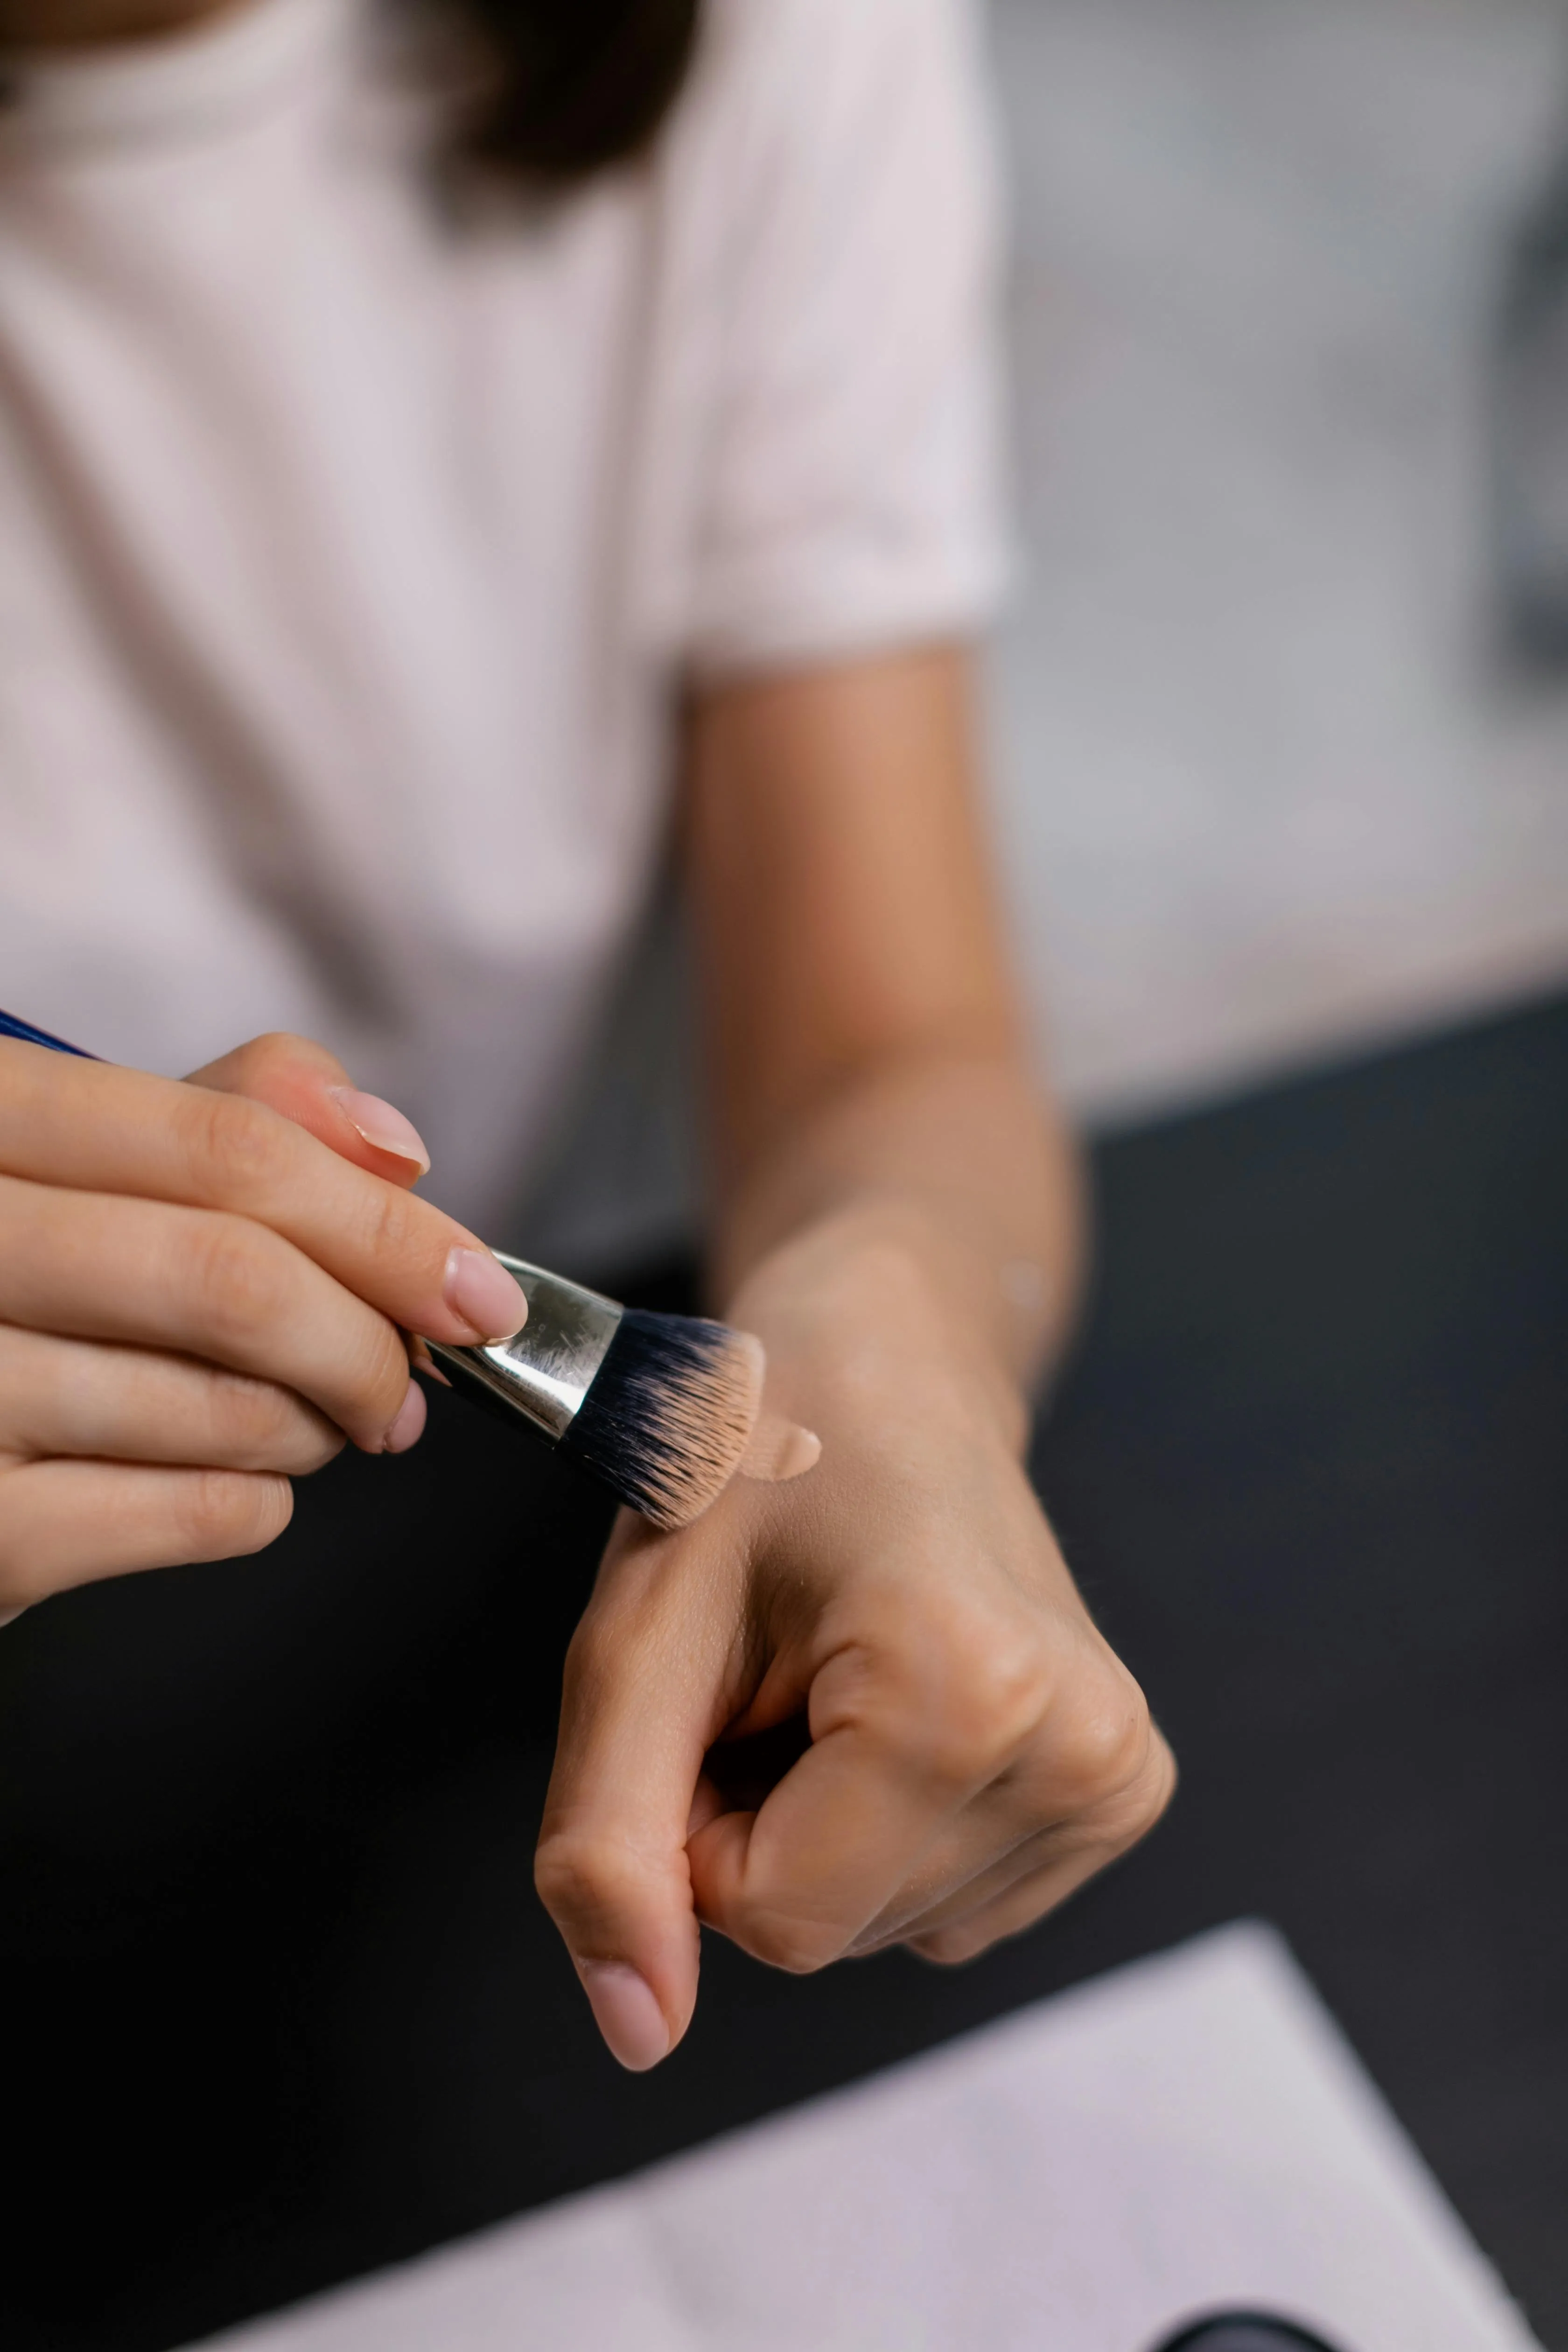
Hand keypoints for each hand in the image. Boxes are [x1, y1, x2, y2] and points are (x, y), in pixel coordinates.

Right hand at [0, 1032, 526, 1619]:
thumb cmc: (8, 1283)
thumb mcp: (82, 1162)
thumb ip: (228, 1118)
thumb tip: (387, 1145)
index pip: (227, 1147)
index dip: (381, 1222)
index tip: (471, 1281)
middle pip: (235, 1278)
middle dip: (370, 1340)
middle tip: (416, 1375)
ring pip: (227, 1405)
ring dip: (319, 1425)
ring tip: (317, 1421)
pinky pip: (198, 1511)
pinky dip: (259, 1500)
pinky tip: (236, 1478)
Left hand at [535, 1210, 1174, 2068]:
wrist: (887, 1366)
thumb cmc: (755, 1467)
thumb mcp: (637, 1637)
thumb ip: (611, 1842)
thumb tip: (639, 2034)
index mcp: (972, 1689)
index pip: (776, 1918)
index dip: (695, 1823)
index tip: (714, 1690)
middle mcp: (1082, 1745)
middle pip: (835, 1930)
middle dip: (758, 1824)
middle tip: (769, 1671)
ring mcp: (1118, 1773)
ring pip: (888, 1927)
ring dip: (816, 1825)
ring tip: (829, 1673)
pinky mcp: (1124, 1790)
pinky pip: (950, 1907)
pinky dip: (885, 1831)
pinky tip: (892, 1704)